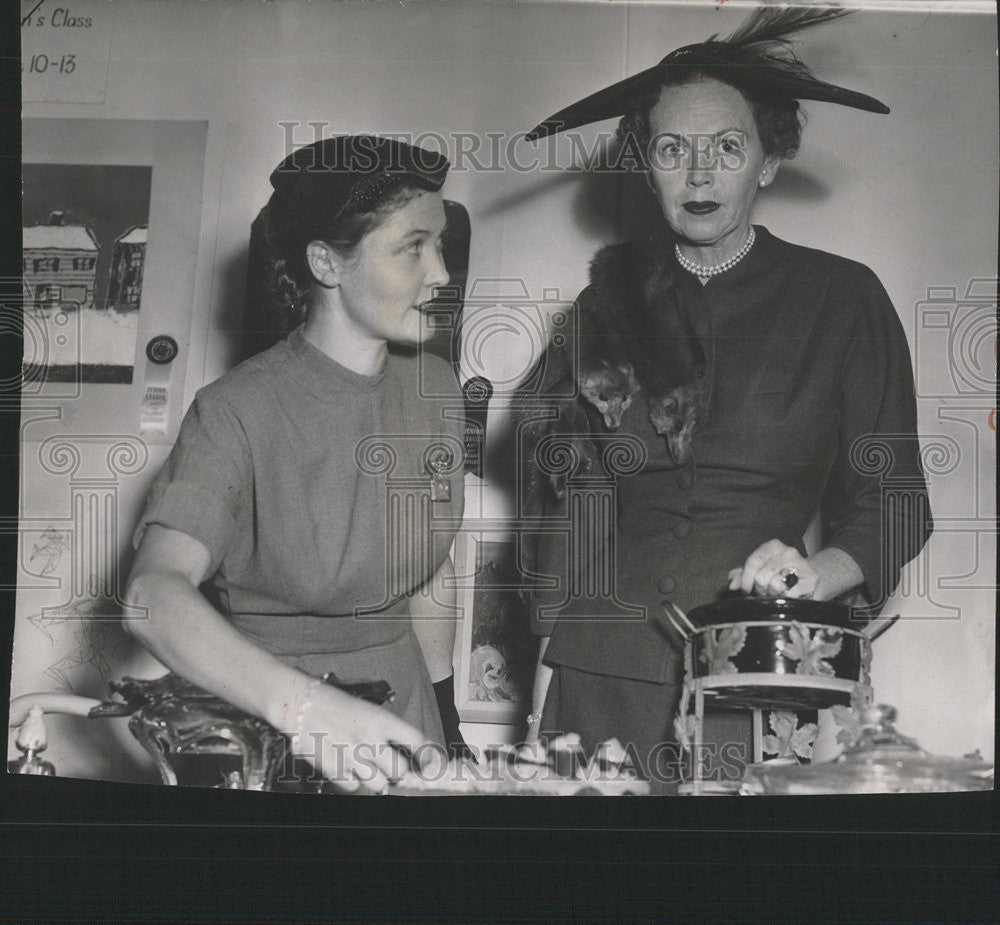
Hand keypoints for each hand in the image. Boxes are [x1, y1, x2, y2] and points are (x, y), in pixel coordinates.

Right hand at [286, 682, 440, 794]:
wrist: (301, 704)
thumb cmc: (336, 704)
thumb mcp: (368, 710)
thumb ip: (387, 732)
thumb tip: (405, 752)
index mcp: (382, 720)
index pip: (417, 741)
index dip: (428, 755)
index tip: (430, 763)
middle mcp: (370, 740)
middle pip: (400, 771)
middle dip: (398, 771)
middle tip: (390, 765)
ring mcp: (352, 757)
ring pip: (379, 785)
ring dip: (377, 779)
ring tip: (367, 766)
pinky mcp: (334, 770)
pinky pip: (354, 787)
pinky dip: (352, 781)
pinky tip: (347, 766)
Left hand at [727, 539, 816, 599]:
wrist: (805, 580)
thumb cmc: (777, 575)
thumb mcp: (757, 571)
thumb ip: (741, 574)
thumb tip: (732, 584)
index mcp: (773, 546)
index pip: (753, 561)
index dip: (746, 579)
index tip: (745, 590)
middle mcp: (788, 551)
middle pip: (762, 576)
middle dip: (760, 589)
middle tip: (765, 592)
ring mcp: (802, 564)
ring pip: (776, 585)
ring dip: (773, 594)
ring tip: (776, 593)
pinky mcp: (811, 579)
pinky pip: (791, 594)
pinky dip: (786, 598)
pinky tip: (788, 596)